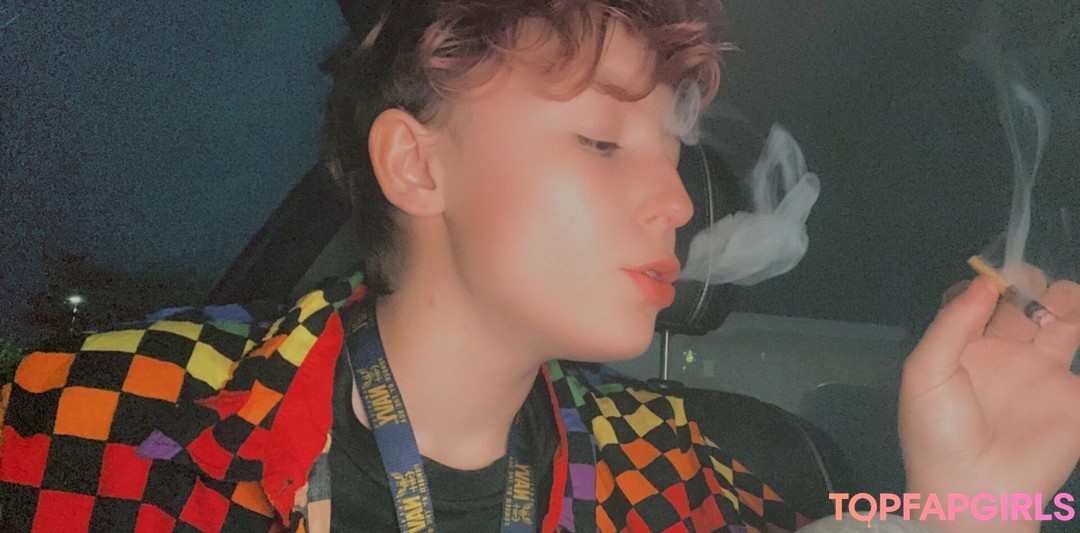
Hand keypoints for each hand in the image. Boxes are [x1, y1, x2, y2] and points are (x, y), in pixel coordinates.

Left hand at [899, 274, 1079, 532]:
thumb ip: (952, 324)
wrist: (972, 492)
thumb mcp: (926, 373)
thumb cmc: (938, 433)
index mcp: (963, 347)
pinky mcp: (1075, 397)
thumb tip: (983, 281)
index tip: (998, 275)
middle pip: (1024, 303)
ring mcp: (1042, 373)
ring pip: (1063, 321)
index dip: (987, 282)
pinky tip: (1079, 319)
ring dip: (1067, 300)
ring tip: (1063, 300)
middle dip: (1032, 284)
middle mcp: (1004, 353)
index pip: (977, 299)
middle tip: (1036, 283)